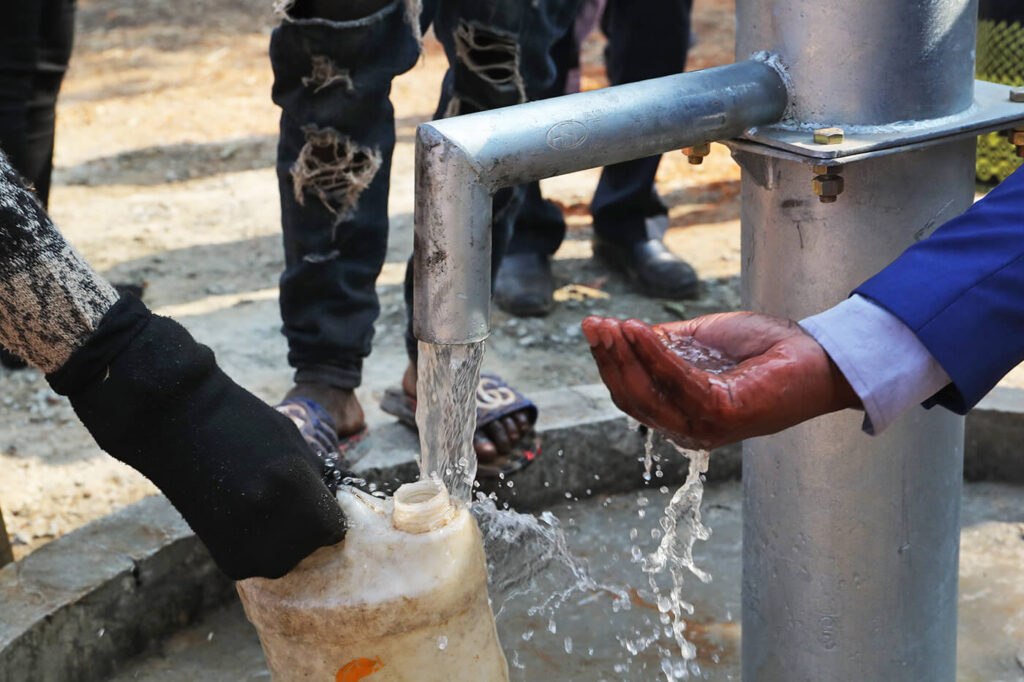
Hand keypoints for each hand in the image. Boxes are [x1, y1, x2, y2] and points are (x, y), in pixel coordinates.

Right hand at [48, 297, 345, 579]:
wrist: (177, 421)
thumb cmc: (242, 424)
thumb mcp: (295, 446)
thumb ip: (316, 483)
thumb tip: (331, 510)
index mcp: (298, 492)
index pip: (334, 527)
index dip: (322, 508)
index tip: (306, 495)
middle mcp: (277, 526)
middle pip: (311, 545)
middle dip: (302, 524)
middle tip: (273, 495)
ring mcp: (250, 547)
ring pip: (285, 559)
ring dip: (279, 538)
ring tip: (254, 504)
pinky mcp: (227, 561)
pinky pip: (257, 562)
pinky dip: (254, 544)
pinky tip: (238, 515)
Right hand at [581, 313, 859, 448]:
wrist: (818, 353)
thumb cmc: (766, 348)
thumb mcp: (703, 340)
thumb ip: (666, 343)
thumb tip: (626, 334)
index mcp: (683, 413)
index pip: (632, 394)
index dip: (610, 362)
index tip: (595, 328)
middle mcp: (690, 428)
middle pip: (632, 398)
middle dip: (608, 359)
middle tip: (592, 325)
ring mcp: (706, 426)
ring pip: (647, 394)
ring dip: (624, 357)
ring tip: (611, 325)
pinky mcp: (723, 414)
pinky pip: (676, 382)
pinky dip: (653, 355)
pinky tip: (638, 329)